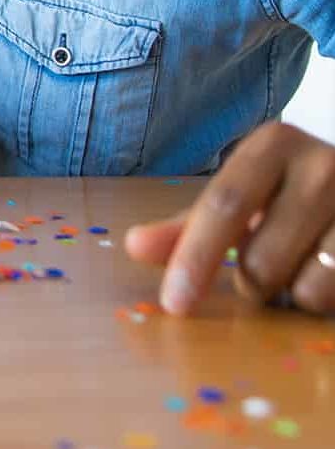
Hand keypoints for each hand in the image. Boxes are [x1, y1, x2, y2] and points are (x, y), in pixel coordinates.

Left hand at [124, 122, 334, 315]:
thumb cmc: (289, 195)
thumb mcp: (240, 198)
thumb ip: (187, 226)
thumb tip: (133, 246)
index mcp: (274, 145)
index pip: (224, 206)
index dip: (195, 257)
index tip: (175, 304)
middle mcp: (324, 165)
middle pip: (262, 259)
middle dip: (250, 282)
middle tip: (261, 268)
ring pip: (307, 288)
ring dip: (292, 294)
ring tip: (302, 264)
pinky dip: (323, 300)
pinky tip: (327, 271)